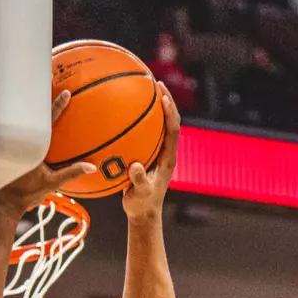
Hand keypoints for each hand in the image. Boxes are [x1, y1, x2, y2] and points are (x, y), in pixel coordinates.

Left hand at [0, 92, 96, 213]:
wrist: (2, 203)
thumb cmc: (26, 194)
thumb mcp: (51, 184)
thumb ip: (71, 173)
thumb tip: (92, 167)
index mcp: (32, 146)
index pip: (47, 121)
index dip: (57, 106)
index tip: (66, 93)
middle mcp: (19, 139)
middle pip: (30, 111)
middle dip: (39, 93)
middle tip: (49, 76)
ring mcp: (9, 141)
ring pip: (19, 116)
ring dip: (28, 102)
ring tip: (34, 86)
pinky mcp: (2, 144)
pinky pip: (11, 125)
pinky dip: (18, 115)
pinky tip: (23, 110)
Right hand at [123, 82, 181, 219]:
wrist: (143, 214)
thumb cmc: (142, 205)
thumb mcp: (139, 194)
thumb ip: (138, 181)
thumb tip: (135, 166)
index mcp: (168, 159)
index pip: (173, 130)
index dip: (170, 112)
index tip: (163, 96)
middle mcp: (166, 152)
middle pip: (170, 121)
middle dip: (165, 101)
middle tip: (156, 83)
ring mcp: (158, 153)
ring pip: (159, 126)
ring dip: (154, 108)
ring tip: (144, 90)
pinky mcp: (148, 156)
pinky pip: (145, 134)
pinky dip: (139, 122)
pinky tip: (124, 115)